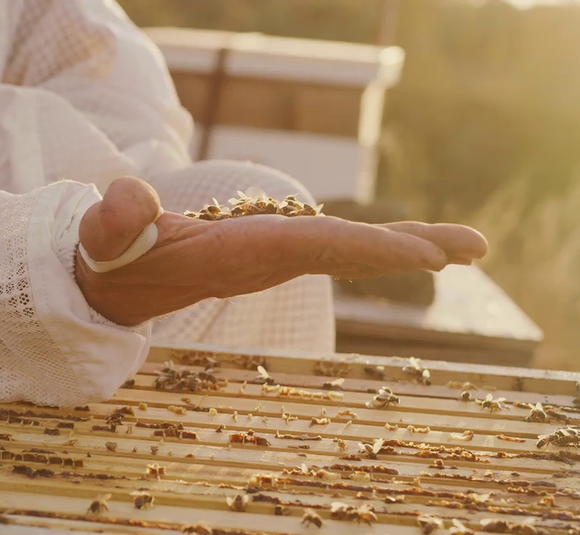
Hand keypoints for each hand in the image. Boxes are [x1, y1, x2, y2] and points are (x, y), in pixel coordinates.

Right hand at [76, 177, 487, 325]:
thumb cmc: (111, 256)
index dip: (370, 248)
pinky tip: (408, 242)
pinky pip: (333, 247)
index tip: (426, 256)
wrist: (114, 285)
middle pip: (348, 254)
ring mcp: (271, 260)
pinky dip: (374, 243)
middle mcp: (264, 263)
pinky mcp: (269, 253)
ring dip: (404, 246)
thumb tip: (128, 205)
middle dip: (409, 251)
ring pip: (348, 251)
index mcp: (236, 256)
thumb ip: (113, 221)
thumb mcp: (104, 237)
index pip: (313, 249)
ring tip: (463, 245)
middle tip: (475, 247)